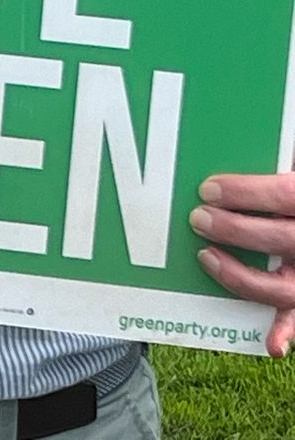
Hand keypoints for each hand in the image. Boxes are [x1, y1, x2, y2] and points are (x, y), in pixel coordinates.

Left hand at [191, 172, 294, 355]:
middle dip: (235, 230)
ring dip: (241, 277)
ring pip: (285, 288)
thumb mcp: (288, 161)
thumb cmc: (290, 185)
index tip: (208, 188)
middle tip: (197, 219)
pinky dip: (285, 332)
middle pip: (282, 240)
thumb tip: (230, 136)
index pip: (287, 196)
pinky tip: (270, 345)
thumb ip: (271, 156)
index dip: (248, 193)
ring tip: (204, 256)